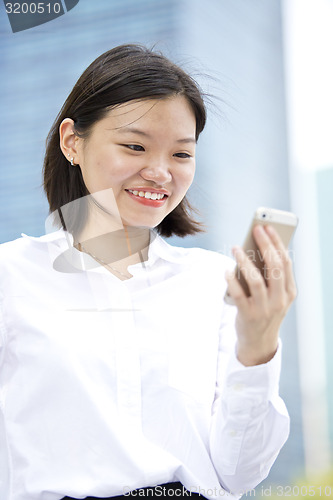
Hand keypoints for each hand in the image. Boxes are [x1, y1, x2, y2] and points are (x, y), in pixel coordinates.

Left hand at [225, 224, 296, 365]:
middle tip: (255, 230)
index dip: (277, 243)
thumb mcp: (275, 296)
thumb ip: (270, 277)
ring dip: (245, 261)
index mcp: (289, 292)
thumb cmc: (265, 312)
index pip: (285, 263)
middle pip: (274, 267)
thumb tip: (255, 248)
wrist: (259, 343)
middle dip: (265, 245)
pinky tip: (226, 270)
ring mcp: (264, 309)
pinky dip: (232, 281)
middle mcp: (279, 300)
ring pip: (256, 280)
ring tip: (235, 247)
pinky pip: (239, 295)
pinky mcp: (248, 316)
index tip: (267, 227)